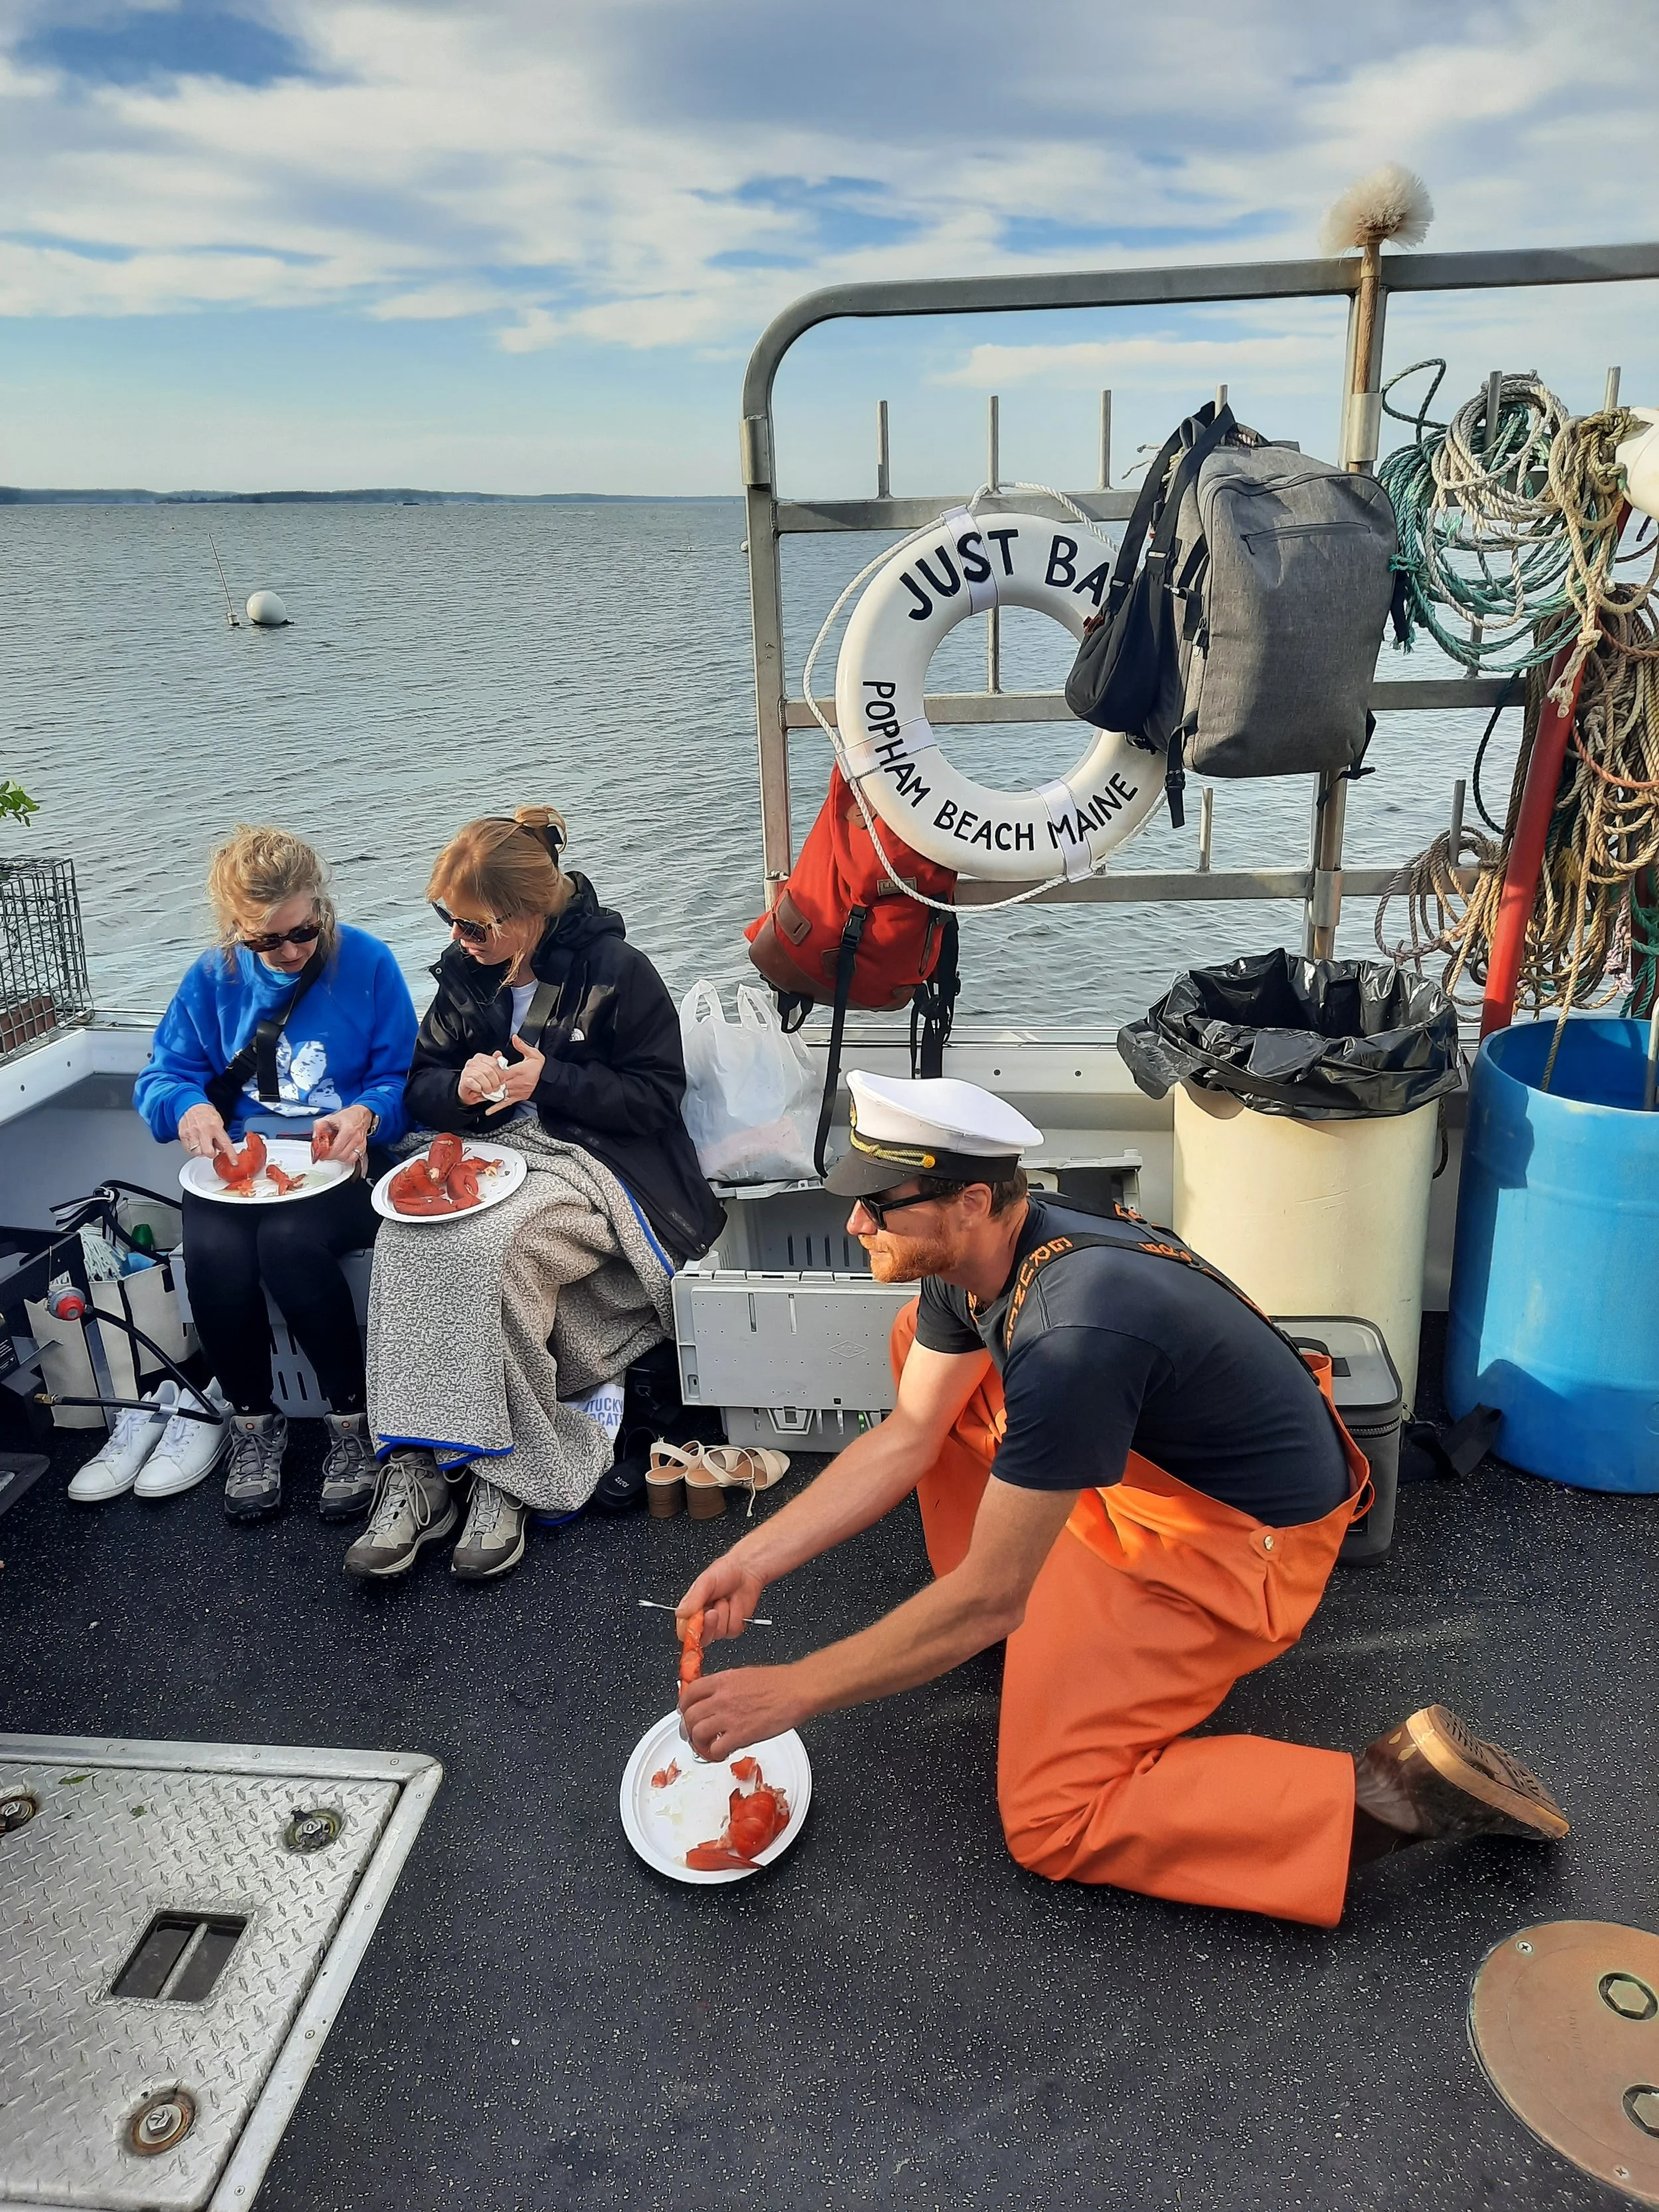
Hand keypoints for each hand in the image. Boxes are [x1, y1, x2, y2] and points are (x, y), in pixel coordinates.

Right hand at [178, 1103, 232, 1159]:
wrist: (190, 1105)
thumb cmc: (205, 1113)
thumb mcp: (218, 1121)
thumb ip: (220, 1136)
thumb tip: (223, 1148)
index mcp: (215, 1127)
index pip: (225, 1144)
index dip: (231, 1155)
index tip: (234, 1162)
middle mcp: (203, 1130)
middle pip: (208, 1152)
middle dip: (211, 1153)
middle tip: (211, 1149)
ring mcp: (192, 1133)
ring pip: (197, 1153)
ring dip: (201, 1152)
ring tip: (202, 1144)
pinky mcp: (183, 1135)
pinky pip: (188, 1150)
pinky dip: (193, 1150)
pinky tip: (196, 1143)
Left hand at [310, 1104, 375, 1165]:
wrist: (361, 1114)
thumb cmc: (348, 1116)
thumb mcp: (331, 1118)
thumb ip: (320, 1126)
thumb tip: (315, 1137)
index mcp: (347, 1130)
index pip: (336, 1149)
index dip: (327, 1155)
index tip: (321, 1155)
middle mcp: (355, 1138)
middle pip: (342, 1156)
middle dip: (331, 1157)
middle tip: (325, 1154)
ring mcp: (360, 1144)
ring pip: (348, 1159)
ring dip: (339, 1158)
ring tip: (334, 1152)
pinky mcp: (363, 1147)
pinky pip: (354, 1158)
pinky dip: (346, 1158)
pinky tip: (342, 1153)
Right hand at [457, 1053, 507, 1106]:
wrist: (470, 1093)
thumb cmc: (481, 1082)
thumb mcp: (491, 1072)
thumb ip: (496, 1064)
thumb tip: (498, 1053)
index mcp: (480, 1058)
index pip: (493, 1062)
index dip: (500, 1074)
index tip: (502, 1081)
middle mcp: (472, 1062)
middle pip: (488, 1070)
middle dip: (495, 1082)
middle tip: (496, 1088)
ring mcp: (466, 1071)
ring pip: (480, 1076)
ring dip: (487, 1086)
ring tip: (489, 1091)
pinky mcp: (463, 1080)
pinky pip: (472, 1082)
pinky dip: (478, 1088)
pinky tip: (480, 1090)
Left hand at [484, 1032, 544, 1116]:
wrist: (551, 1081)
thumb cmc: (542, 1068)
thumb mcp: (534, 1054)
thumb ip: (522, 1046)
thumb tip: (514, 1037)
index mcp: (518, 1071)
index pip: (502, 1072)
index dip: (492, 1072)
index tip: (484, 1070)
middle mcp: (516, 1082)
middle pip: (498, 1084)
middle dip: (486, 1084)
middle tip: (474, 1085)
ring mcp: (516, 1091)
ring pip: (499, 1094)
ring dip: (488, 1095)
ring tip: (476, 1096)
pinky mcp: (517, 1097)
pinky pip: (506, 1103)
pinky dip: (496, 1108)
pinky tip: (488, 1111)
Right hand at [677, 1552, 767, 1645]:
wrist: (747, 1571)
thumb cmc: (725, 1572)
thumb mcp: (706, 1582)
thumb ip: (693, 1599)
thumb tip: (681, 1613)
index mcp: (692, 1609)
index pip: (684, 1631)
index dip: (690, 1631)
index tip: (698, 1622)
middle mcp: (704, 1619)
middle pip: (702, 1637)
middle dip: (710, 1624)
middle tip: (713, 1611)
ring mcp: (719, 1624)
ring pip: (719, 1633)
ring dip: (724, 1615)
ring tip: (725, 1599)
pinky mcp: (733, 1626)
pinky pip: (733, 1631)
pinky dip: (736, 1618)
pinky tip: (735, 1605)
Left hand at [679, 1664, 807, 1762]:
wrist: (797, 1690)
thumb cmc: (779, 1682)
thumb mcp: (744, 1675)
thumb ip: (726, 1687)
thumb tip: (716, 1698)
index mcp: (722, 1680)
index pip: (690, 1693)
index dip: (684, 1706)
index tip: (687, 1713)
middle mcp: (721, 1697)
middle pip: (690, 1715)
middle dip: (689, 1728)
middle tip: (694, 1735)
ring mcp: (729, 1716)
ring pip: (698, 1733)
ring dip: (699, 1743)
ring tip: (708, 1746)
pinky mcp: (740, 1735)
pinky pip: (716, 1749)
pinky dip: (714, 1755)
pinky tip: (722, 1753)